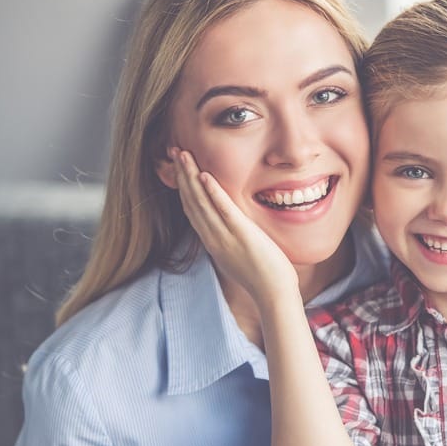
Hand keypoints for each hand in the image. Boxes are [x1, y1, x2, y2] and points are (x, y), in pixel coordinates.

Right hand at [169, 147, 298, 303]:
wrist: (272, 293)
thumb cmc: (261, 277)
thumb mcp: (237, 255)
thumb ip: (229, 240)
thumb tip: (227, 229)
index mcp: (212, 241)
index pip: (191, 210)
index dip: (183, 188)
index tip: (177, 168)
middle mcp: (213, 238)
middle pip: (191, 202)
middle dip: (182, 176)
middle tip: (174, 152)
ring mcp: (225, 236)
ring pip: (201, 202)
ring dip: (191, 177)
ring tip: (183, 155)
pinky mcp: (241, 235)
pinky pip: (224, 210)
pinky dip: (212, 192)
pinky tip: (204, 175)